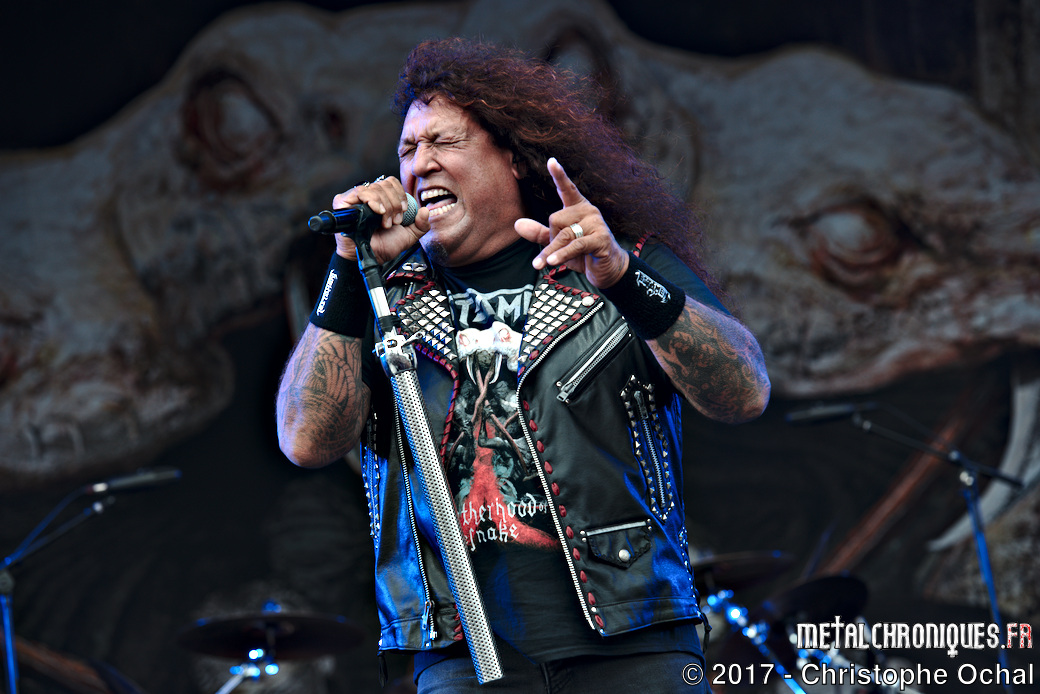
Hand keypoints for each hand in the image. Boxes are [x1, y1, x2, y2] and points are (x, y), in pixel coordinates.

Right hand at [331, 176, 429, 262]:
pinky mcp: (343, 201)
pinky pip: (360, 191)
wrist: (370, 257)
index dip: (400, 194)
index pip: (391, 182)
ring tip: (385, 223)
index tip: (404, 212)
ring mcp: (356, 198)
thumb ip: (421, 225)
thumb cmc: (384, 246)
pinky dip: (373, 200)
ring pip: (375, 187)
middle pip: (385, 184)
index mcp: (382, 199)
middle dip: (394, 204)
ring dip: (385, 206)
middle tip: (394, 221)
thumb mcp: (409, 235)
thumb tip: (425, 211)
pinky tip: (377, 212)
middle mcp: (369, 196)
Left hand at [514, 158, 628, 288]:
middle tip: (559, 251)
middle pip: (555, 218)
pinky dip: (561, 254)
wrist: (607, 270)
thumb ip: (540, 233)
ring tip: (544, 264)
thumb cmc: (584, 253)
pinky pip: (575, 245)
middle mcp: (588, 211)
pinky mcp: (601, 239)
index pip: (567, 188)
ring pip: (564, 234)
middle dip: (551, 238)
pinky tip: (552, 262)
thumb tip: (517, 224)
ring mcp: (596, 224)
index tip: (551, 161)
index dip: (559, 175)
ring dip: (552, 251)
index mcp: (578, 207)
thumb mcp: (559, 243)